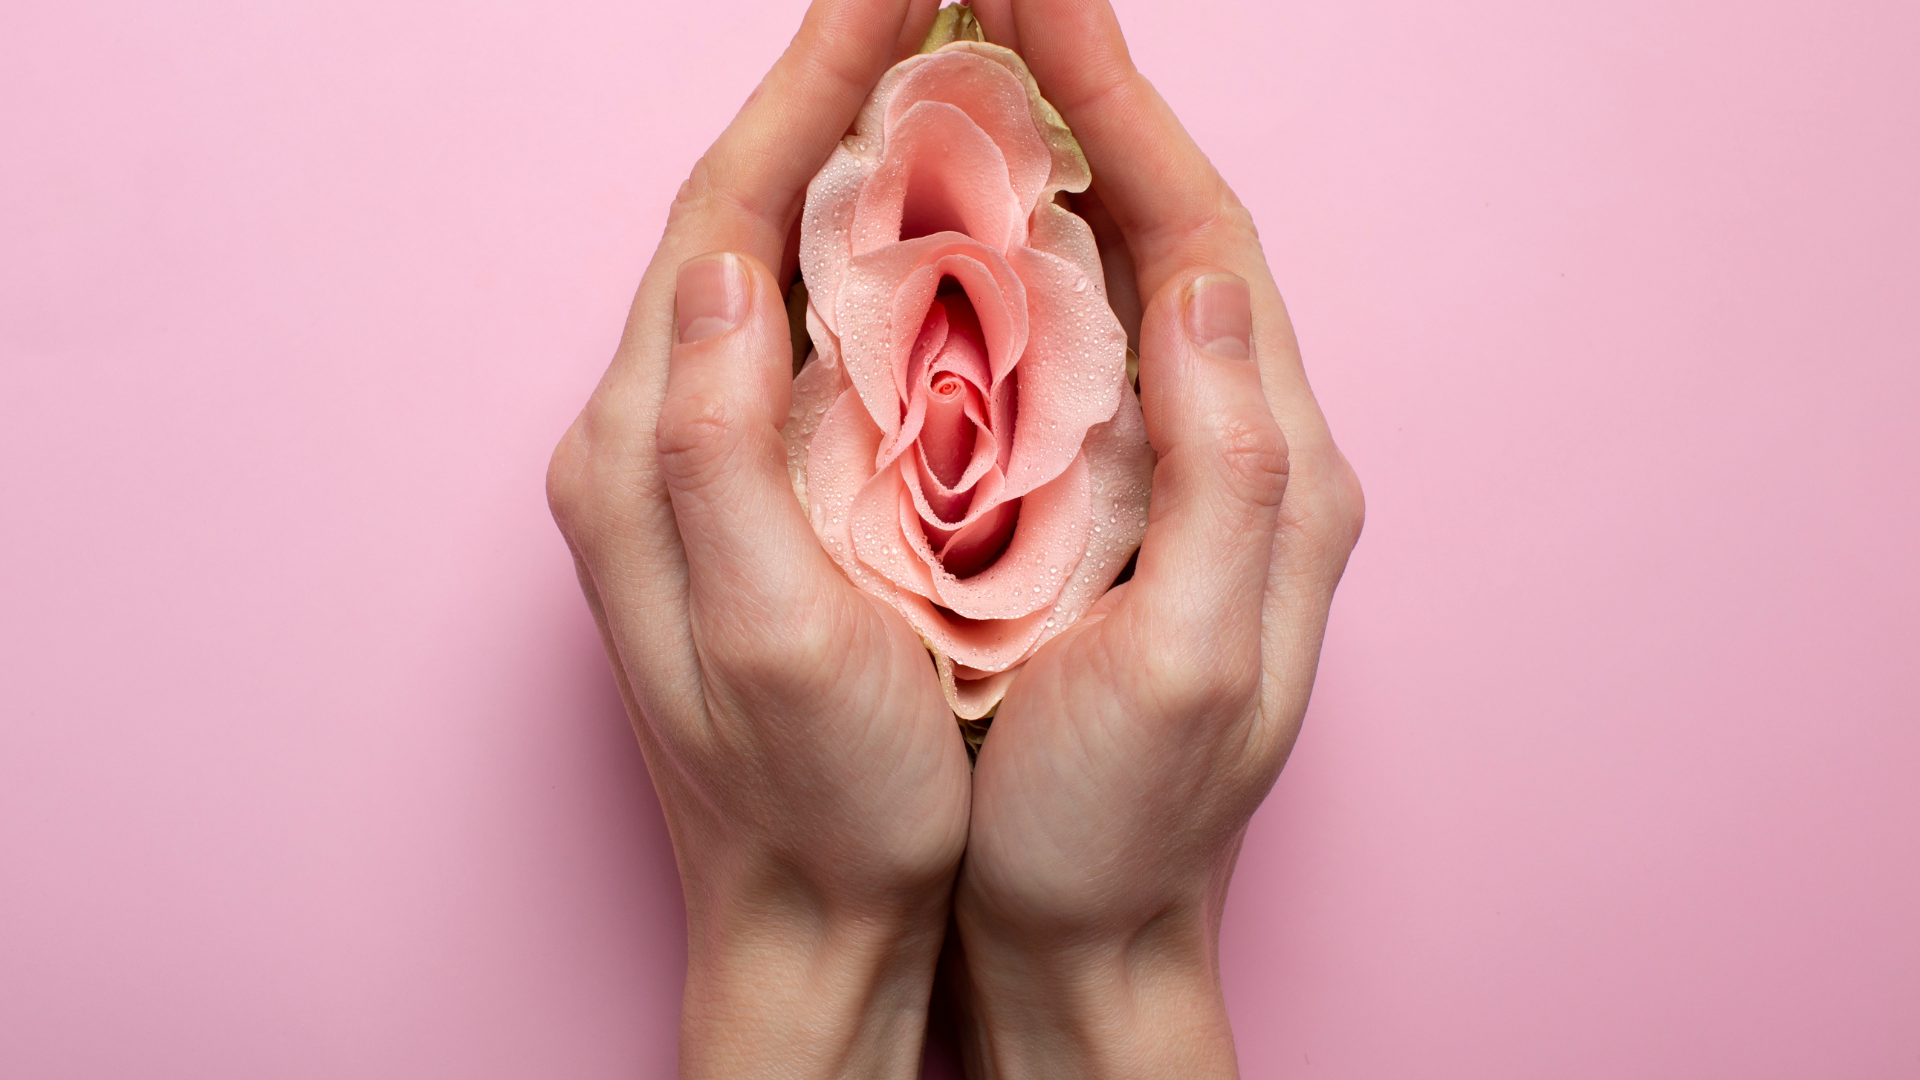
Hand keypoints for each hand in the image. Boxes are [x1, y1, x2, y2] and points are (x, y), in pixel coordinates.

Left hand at [544, 2, 969, 1076]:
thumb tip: (721, 275)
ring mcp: (692, 470)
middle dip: (827, 97)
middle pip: (736, 222)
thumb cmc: (814, 803)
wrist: (807, 920)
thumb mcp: (765, 636)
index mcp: (643, 453)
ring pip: (767, 272)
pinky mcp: (744, 502)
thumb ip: (717, 451)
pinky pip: (798, 342)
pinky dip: (861, 261)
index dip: (807, 91)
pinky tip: (928, 235)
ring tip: (935, 82)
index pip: (723, 221)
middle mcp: (647, 443)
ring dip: (844, 165)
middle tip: (926, 4)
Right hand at [948, 1, 1365, 1075]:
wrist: (1088, 937)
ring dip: (1047, 170)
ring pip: (1115, 285)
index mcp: (1275, 469)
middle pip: (1169, 234)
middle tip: (995, 0)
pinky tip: (946, 233)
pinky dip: (1009, 272)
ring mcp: (1172, 478)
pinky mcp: (1107, 512)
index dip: (1124, 113)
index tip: (1041, 5)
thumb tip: (1213, 283)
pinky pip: (1066, 357)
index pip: (1204, 241)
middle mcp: (1240, 451)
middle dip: (1086, 105)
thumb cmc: (1124, 825)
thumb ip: (1227, 472)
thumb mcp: (1193, 664)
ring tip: (965, 74)